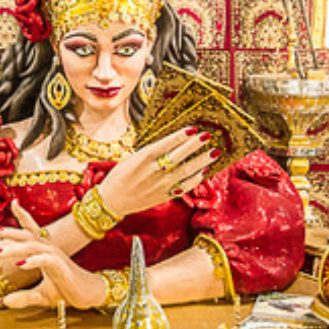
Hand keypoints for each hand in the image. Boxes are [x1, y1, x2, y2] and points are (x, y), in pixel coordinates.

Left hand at [0, 201, 107, 308]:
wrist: (87, 296)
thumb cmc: (66, 290)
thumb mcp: (40, 296)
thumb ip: (23, 297)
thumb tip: (5, 301)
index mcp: (44, 251)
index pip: (32, 229)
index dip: (22, 216)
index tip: (13, 203)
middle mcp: (49, 249)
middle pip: (28, 234)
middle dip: (11, 231)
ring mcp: (55, 256)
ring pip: (33, 245)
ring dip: (15, 247)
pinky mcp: (61, 266)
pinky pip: (46, 259)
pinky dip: (33, 260)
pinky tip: (21, 264)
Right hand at [98, 127, 215, 217]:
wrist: (113, 200)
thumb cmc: (121, 175)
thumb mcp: (133, 158)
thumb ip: (152, 151)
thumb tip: (173, 141)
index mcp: (143, 158)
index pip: (166, 144)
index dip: (180, 136)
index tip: (193, 128)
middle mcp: (154, 171)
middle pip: (179, 156)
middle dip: (195, 145)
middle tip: (208, 136)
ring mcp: (161, 185)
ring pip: (186, 171)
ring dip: (201, 161)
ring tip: (214, 152)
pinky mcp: (165, 195)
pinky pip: (184, 186)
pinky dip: (195, 179)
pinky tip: (203, 171)